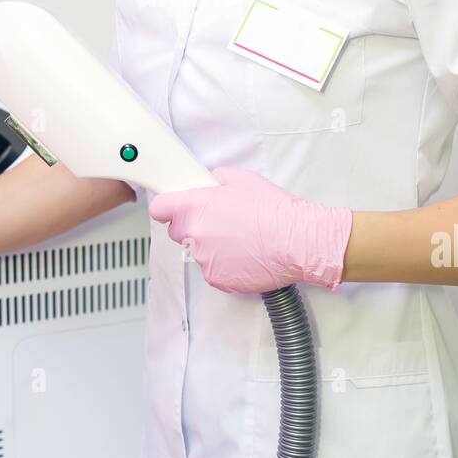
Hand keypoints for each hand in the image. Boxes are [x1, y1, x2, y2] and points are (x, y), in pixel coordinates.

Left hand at [148, 166, 352, 294]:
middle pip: (178, 232)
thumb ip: (219, 178)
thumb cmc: (274, 211)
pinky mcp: (217, 279)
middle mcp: (194, 234)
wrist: (296, 241)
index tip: (171, 207)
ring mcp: (204, 259)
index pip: (160, 208)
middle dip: (193, 226)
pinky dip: (225, 264)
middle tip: (219, 222)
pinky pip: (214, 270)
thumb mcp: (244, 179)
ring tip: (242, 239)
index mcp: (195, 207)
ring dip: (212, 247)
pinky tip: (246, 255)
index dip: (166, 207)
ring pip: (198, 252)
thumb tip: (214, 182)